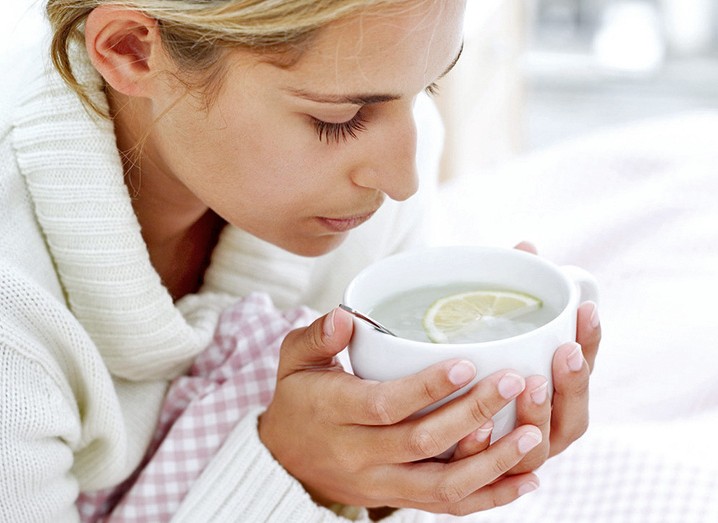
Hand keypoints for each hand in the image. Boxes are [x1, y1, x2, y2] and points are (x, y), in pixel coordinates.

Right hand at [259, 307, 542, 514]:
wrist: (285, 460)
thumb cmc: (298, 399)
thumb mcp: (293, 360)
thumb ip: (317, 337)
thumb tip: (344, 316)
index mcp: (335, 413)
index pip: (386, 405)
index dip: (428, 388)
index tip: (468, 363)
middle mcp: (360, 455)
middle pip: (423, 443)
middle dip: (473, 414)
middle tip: (514, 382)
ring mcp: (381, 484)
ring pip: (442, 485)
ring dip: (491, 463)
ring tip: (532, 435)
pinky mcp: (397, 499)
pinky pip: (447, 507)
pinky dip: (488, 497)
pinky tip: (524, 480)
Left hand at [501, 242, 601, 472]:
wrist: (426, 425)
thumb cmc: (479, 368)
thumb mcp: (495, 330)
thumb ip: (513, 292)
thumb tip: (527, 246)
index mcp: (555, 394)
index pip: (585, 368)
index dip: (592, 340)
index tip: (586, 309)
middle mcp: (544, 429)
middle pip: (573, 416)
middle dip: (574, 384)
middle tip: (564, 352)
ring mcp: (517, 457)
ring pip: (538, 449)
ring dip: (538, 418)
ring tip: (530, 384)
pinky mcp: (485, 476)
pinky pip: (495, 476)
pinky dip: (492, 453)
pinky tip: (482, 428)